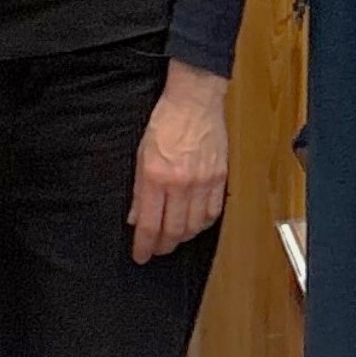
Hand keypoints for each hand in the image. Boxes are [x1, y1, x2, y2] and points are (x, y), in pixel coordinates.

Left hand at [130, 61, 229, 263]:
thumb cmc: (165, 121)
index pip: (150, 225)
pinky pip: (212, 212)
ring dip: (183, 237)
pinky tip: (194, 224)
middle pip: (174, 231)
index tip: (140, 255)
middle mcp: (181, 184)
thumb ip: (139, 190)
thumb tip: (136, 217)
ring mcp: (203, 182)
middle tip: (156, 249)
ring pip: (195, 226)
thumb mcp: (141, 154)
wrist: (194, 101)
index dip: (144, 246)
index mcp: (157, 177)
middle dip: (163, 246)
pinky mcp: (219, 178)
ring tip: (173, 238)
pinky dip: (202, 224)